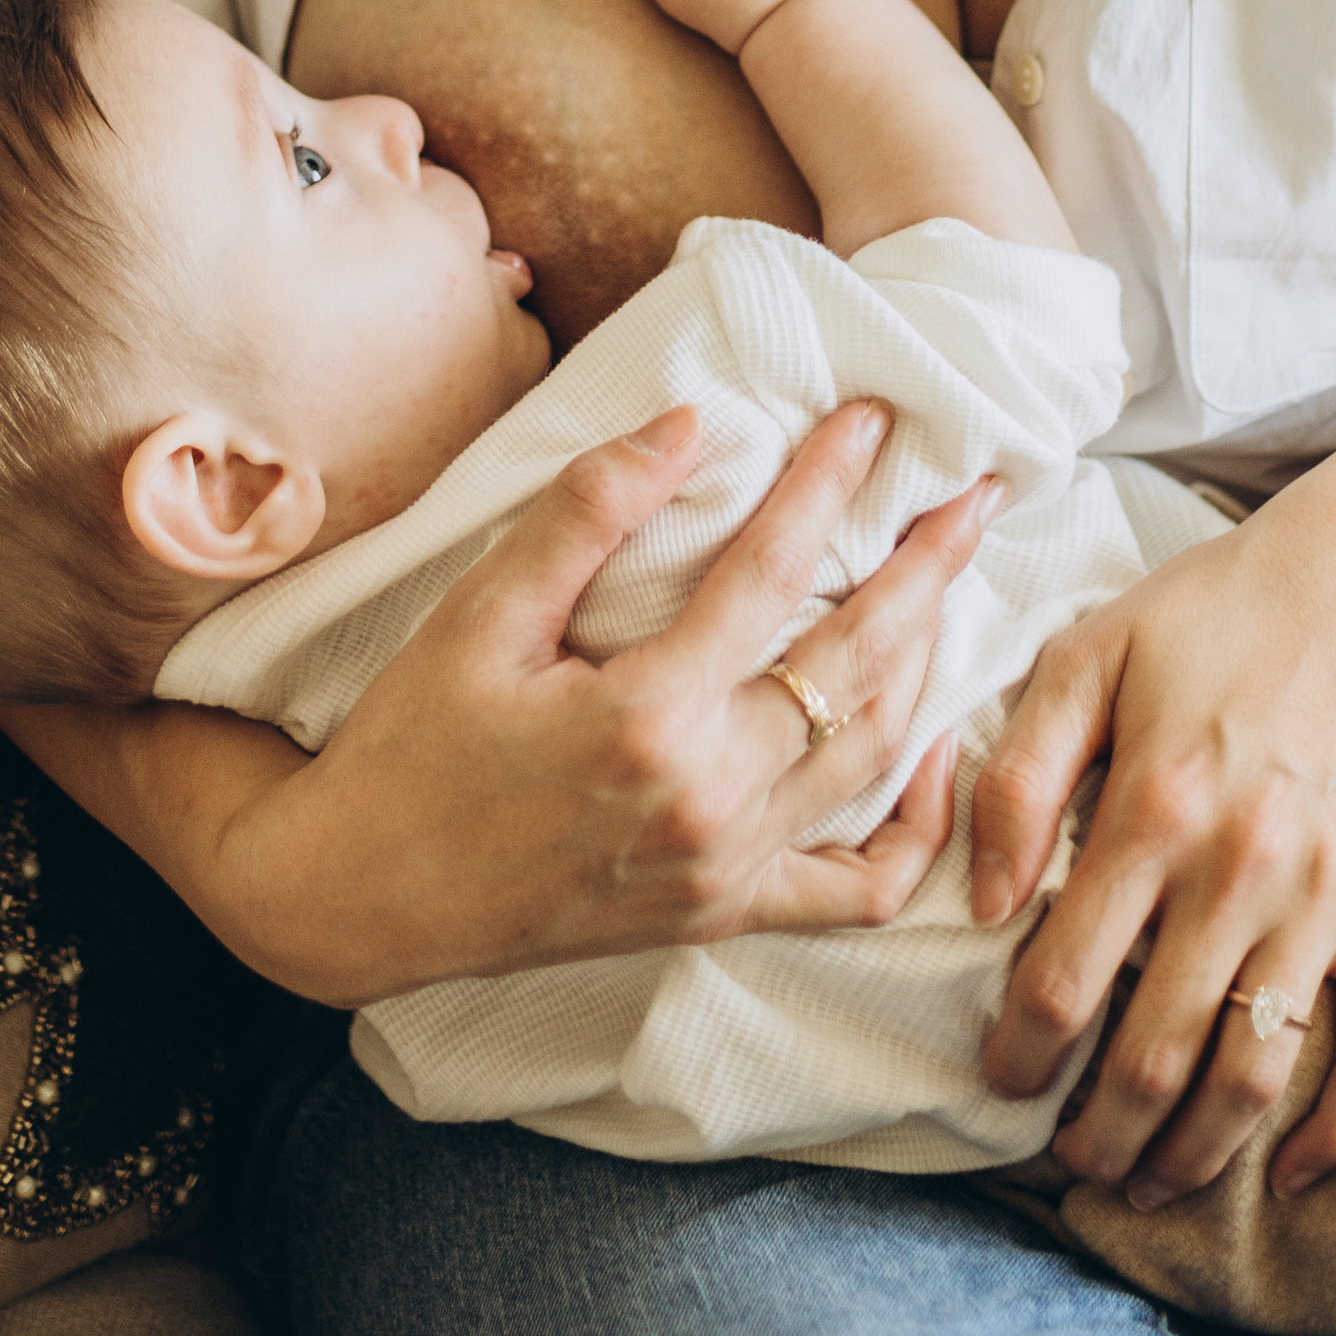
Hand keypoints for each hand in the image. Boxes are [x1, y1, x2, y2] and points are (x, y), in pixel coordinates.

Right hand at [204, 398, 1002, 1000]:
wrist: (359, 895)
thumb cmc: (412, 743)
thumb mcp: (479, 613)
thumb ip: (586, 513)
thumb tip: (686, 423)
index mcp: (645, 716)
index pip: (770, 573)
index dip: (826, 485)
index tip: (871, 418)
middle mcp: (707, 801)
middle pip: (854, 666)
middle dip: (926, 568)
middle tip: (976, 492)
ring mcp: (725, 871)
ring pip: (873, 761)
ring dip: (929, 663)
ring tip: (954, 582)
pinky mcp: (723, 917)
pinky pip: (856, 889)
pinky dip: (913, 825)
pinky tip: (931, 753)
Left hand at [974, 459, 1335, 1202]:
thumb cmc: (1214, 609)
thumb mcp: (1085, 652)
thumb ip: (1019, 775)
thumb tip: (983, 902)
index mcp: (1151, 810)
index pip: (1063, 979)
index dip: (1019, 1051)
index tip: (998, 1079)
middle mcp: (1240, 875)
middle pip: (1154, 1055)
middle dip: (1098, 1130)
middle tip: (1065, 1155)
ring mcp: (1326, 904)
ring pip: (1255, 1078)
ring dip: (1195, 1152)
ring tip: (1146, 1179)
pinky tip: (1289, 1175)